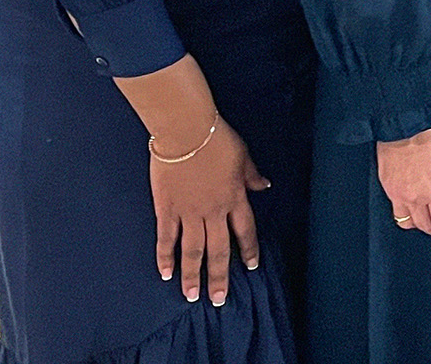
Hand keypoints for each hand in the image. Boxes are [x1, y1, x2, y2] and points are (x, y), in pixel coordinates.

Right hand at [148, 117, 266, 305]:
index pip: (245, 231)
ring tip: (191, 295)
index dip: (249, 250)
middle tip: (218, 299)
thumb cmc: (216, 139)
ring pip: (192, 250)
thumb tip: (265, 185)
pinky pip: (166, 238)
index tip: (251, 267)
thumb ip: (252, 175)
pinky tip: (165, 273)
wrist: (186, 131)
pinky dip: (165, 256)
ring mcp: (189, 212)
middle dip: (220, 275)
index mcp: (235, 197)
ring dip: (192, 274)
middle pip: (219, 249)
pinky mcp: (166, 209)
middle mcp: (214, 211)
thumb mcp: (243, 155)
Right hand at [378, 121, 430, 235]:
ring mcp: (399, 194)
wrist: (406, 123)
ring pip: (407, 223)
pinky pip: (395, 210)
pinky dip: (404, 213)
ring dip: (418, 224)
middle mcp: (416, 197)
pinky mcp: (387, 187)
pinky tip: (412, 207)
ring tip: (425, 219)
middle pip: (425, 226)